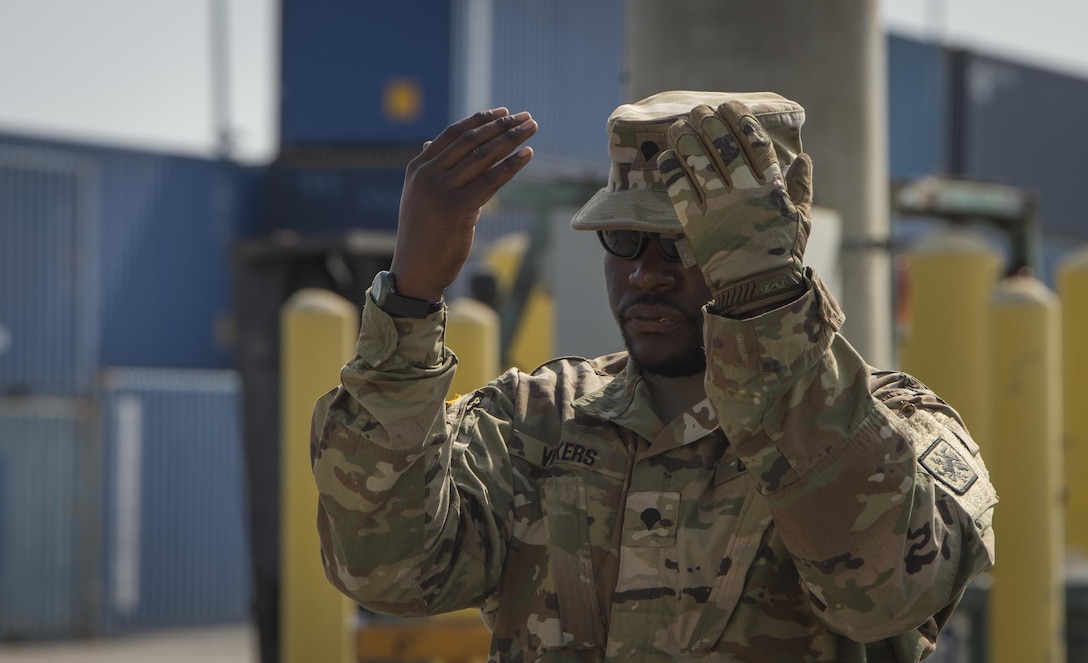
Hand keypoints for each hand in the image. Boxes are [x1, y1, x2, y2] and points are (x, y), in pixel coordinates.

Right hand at [390, 108, 536, 301]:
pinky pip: (491, 181)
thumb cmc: (422, 235)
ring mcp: (441, 191)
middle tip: (527, 118)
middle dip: (502, 126)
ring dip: (512, 139)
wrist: (416, 271)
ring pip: (483, 157)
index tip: (505, 112)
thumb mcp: (418, 196)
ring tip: (532, 129)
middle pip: (472, 141)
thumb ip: (430, 170)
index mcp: (418, 168)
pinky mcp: (458, 209)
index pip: (454, 134)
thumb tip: (432, 142)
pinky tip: (528, 155)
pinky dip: (512, 166)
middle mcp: (427, 175)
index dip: (482, 120)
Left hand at [657, 101, 812, 313]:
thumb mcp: (801, 219)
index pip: (755, 142)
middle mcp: (746, 193)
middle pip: (723, 144)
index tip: (730, 106)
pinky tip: (667, 156)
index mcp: (773, 188)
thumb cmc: (781, 255)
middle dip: (708, 122)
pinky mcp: (696, 224)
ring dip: (686, 139)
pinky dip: (671, 169)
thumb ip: (801, 187)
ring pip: (698, 161)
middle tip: (698, 111)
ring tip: (678, 127)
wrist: (757, 291)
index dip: (741, 119)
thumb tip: (804, 158)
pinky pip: (679, 188)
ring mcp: (719, 208)